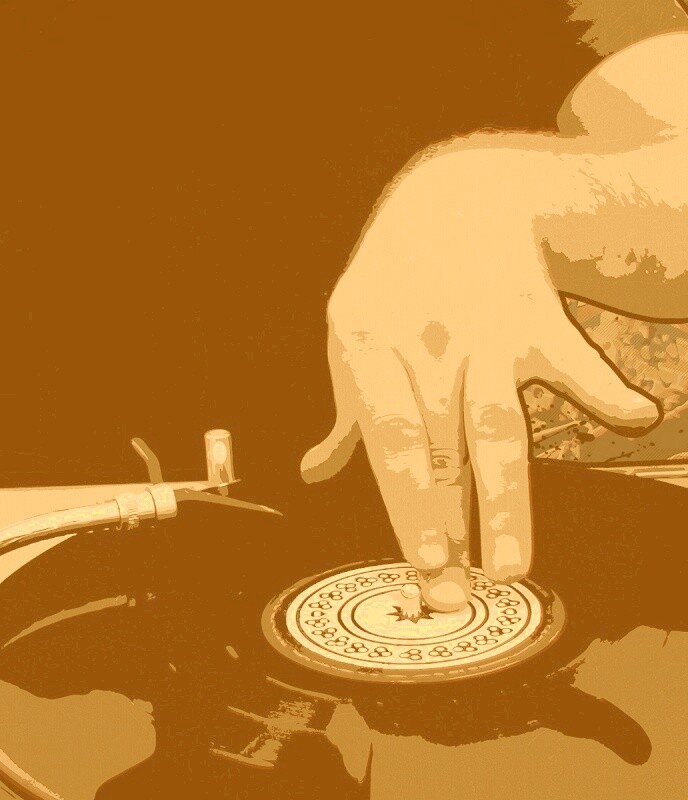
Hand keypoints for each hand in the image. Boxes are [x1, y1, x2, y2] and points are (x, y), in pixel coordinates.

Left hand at [301, 152, 659, 610]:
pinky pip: (569, 357)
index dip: (406, 507)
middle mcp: (422, 346)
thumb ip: (347, 413)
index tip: (421, 567)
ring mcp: (480, 334)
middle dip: (446, 526)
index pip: (389, 444)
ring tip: (513, 564)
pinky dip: (601, 385)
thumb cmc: (392, 289)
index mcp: (366, 348)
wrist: (453, 204)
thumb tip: (315, 471)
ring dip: (504, 500)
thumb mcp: (353, 338)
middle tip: (457, 595)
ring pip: (493, 427)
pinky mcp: (534, 321)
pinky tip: (633, 416)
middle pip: (438, 452)